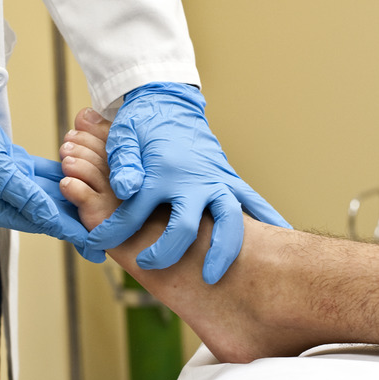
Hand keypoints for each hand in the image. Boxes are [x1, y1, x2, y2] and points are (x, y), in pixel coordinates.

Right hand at [0, 76, 103, 261]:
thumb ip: (22, 193)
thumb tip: (50, 217)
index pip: (42, 224)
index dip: (72, 234)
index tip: (96, 246)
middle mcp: (4, 199)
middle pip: (50, 213)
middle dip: (79, 222)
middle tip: (109, 236)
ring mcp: (10, 181)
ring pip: (51, 194)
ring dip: (76, 199)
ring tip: (104, 212)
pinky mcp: (14, 164)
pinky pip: (45, 174)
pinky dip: (65, 176)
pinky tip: (86, 179)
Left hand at [87, 82, 290, 283]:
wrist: (169, 102)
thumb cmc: (143, 123)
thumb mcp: (124, 137)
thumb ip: (123, 162)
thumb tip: (126, 188)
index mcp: (162, 171)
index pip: (133, 212)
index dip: (111, 232)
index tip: (97, 245)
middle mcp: (192, 180)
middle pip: (185, 225)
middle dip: (167, 251)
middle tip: (150, 267)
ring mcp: (215, 180)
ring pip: (228, 220)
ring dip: (223, 250)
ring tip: (214, 277)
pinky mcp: (229, 181)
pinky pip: (253, 204)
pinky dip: (269, 221)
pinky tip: (281, 238)